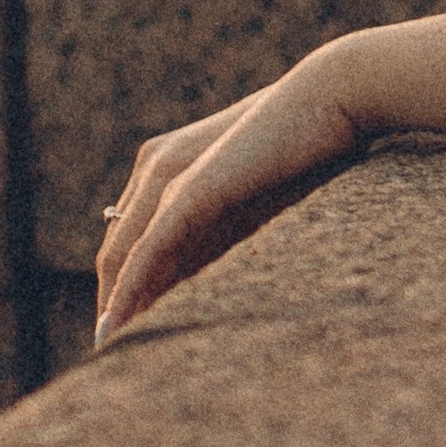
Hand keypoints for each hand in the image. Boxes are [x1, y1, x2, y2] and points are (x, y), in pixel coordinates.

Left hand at [96, 55, 364, 342]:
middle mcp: (155, 166)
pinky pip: (146, 252)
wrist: (333, 96)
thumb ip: (225, 222)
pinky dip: (129, 293)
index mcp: (168, 160)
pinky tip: (120, 326)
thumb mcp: (255, 190)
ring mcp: (168, 176)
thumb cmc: (309, 141)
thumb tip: (211, 272)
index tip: (126, 323)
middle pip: (115, 248)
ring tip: (113, 350)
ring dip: (115, 304)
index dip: (124, 280)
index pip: (131, 232)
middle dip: (112, 298)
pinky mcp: (188, 192)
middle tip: (112, 348)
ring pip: (121, 256)